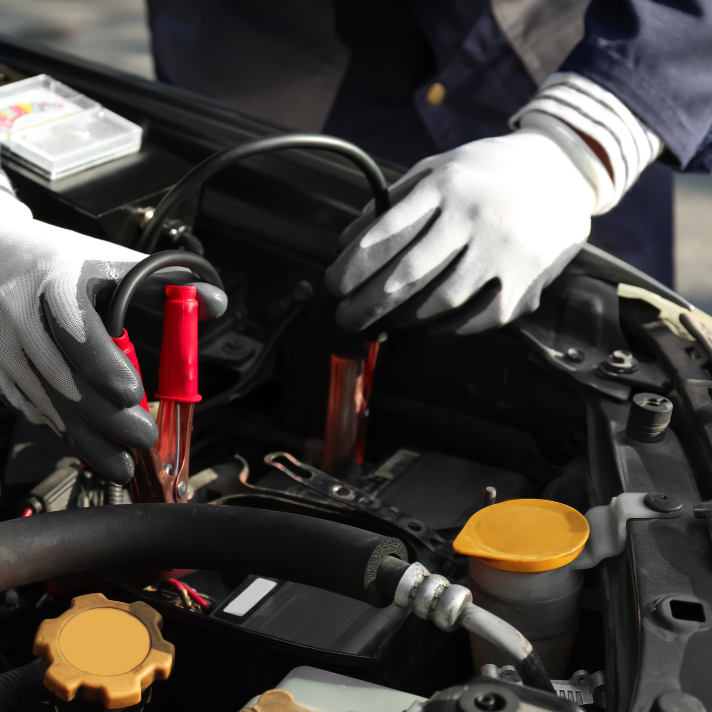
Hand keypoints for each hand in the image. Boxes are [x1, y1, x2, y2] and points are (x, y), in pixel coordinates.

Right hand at [0, 192, 226, 483]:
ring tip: (121, 462)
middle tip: (143, 438)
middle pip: (63, 377)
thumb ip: (167, 283)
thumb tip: (215, 303)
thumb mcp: (114, 261)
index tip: (133, 394)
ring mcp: (4, 344)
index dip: (103, 364)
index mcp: (56, 280)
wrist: (2, 257)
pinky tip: (89, 443)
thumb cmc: (64, 262)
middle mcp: (22, 313)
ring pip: (46, 401)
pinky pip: (30, 406)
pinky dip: (63, 428)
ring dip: (86, 437)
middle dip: (107, 417)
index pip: (77, 327)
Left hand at [325, 122, 599, 334]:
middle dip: (368, 303)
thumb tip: (348, 242)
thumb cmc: (487, 174)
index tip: (335, 286)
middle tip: (346, 318)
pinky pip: (476, 319)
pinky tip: (426, 326)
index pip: (386, 234)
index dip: (354, 267)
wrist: (562, 173)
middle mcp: (473, 217)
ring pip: (439, 301)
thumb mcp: (438, 170)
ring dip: (404, 318)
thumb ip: (394, 202)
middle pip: (407, 274)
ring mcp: (502, 251)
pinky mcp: (525, 281)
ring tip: (385, 321)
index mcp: (445, 186)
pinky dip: (445, 329)